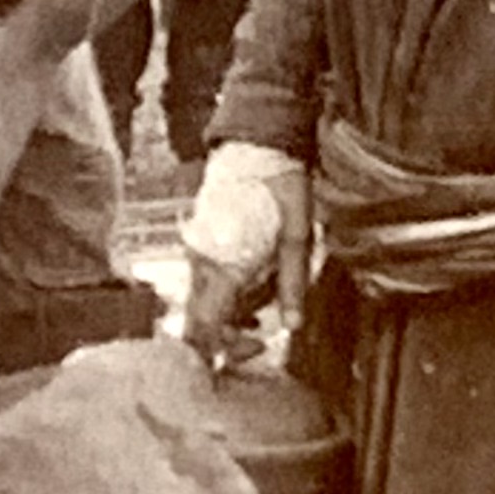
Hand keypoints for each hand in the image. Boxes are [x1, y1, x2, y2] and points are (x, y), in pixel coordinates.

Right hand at [179, 142, 305, 353]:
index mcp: (222, 266)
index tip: (254, 349)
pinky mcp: (201, 240)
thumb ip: (292, 286)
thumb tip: (292, 325)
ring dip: (234, 308)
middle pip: (201, 320)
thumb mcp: (297, 240)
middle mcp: (201, 262)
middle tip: (263, 333)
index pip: (204, 328)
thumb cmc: (279, 189)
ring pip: (205, 301)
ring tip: (268, 295)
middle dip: (231, 333)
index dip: (223, 349)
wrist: (258, 144)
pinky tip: (255, 277)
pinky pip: (207, 279)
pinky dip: (229, 289)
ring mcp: (197, 250)